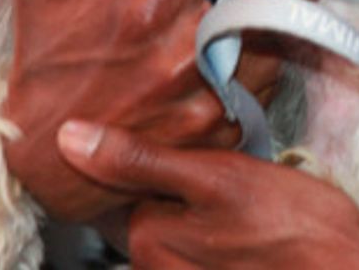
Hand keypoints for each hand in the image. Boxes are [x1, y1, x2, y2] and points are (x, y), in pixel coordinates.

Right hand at [0, 0, 358, 222]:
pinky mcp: (218, 128)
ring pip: (279, 39)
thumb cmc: (45, 61)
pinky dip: (279, 50)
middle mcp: (187, 50)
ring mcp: (207, 94)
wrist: (46, 157)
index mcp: (149, 6)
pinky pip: (267, 82)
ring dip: (303, 5)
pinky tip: (286, 27)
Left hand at [56, 119, 358, 268]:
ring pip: (170, 215)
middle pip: (141, 200)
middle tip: (189, 124)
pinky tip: (236, 193)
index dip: (128, 140)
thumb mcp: (215, 176)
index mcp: (148, 236)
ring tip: (214, 154)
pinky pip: (195, 235)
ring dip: (183, 185)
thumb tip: (68, 139)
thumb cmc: (290, 225)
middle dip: (157, 164)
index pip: (113, 181)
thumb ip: (139, 160)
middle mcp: (157, 265)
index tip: (145, 105)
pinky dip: (205, 208)